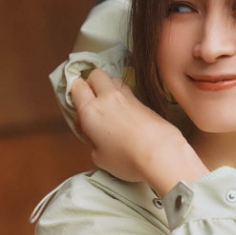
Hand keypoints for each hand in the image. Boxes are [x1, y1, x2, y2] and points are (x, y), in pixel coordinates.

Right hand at [71, 68, 206, 196]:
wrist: (160, 152)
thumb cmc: (125, 159)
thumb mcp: (99, 158)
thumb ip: (92, 140)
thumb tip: (95, 132)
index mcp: (90, 110)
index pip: (76, 86)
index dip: (75, 93)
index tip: (78, 106)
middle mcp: (107, 97)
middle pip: (95, 74)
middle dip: (92, 84)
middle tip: (94, 103)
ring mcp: (126, 96)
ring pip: (113, 79)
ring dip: (109, 88)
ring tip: (111, 107)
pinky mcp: (143, 101)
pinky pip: (128, 92)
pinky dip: (123, 99)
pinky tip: (127, 116)